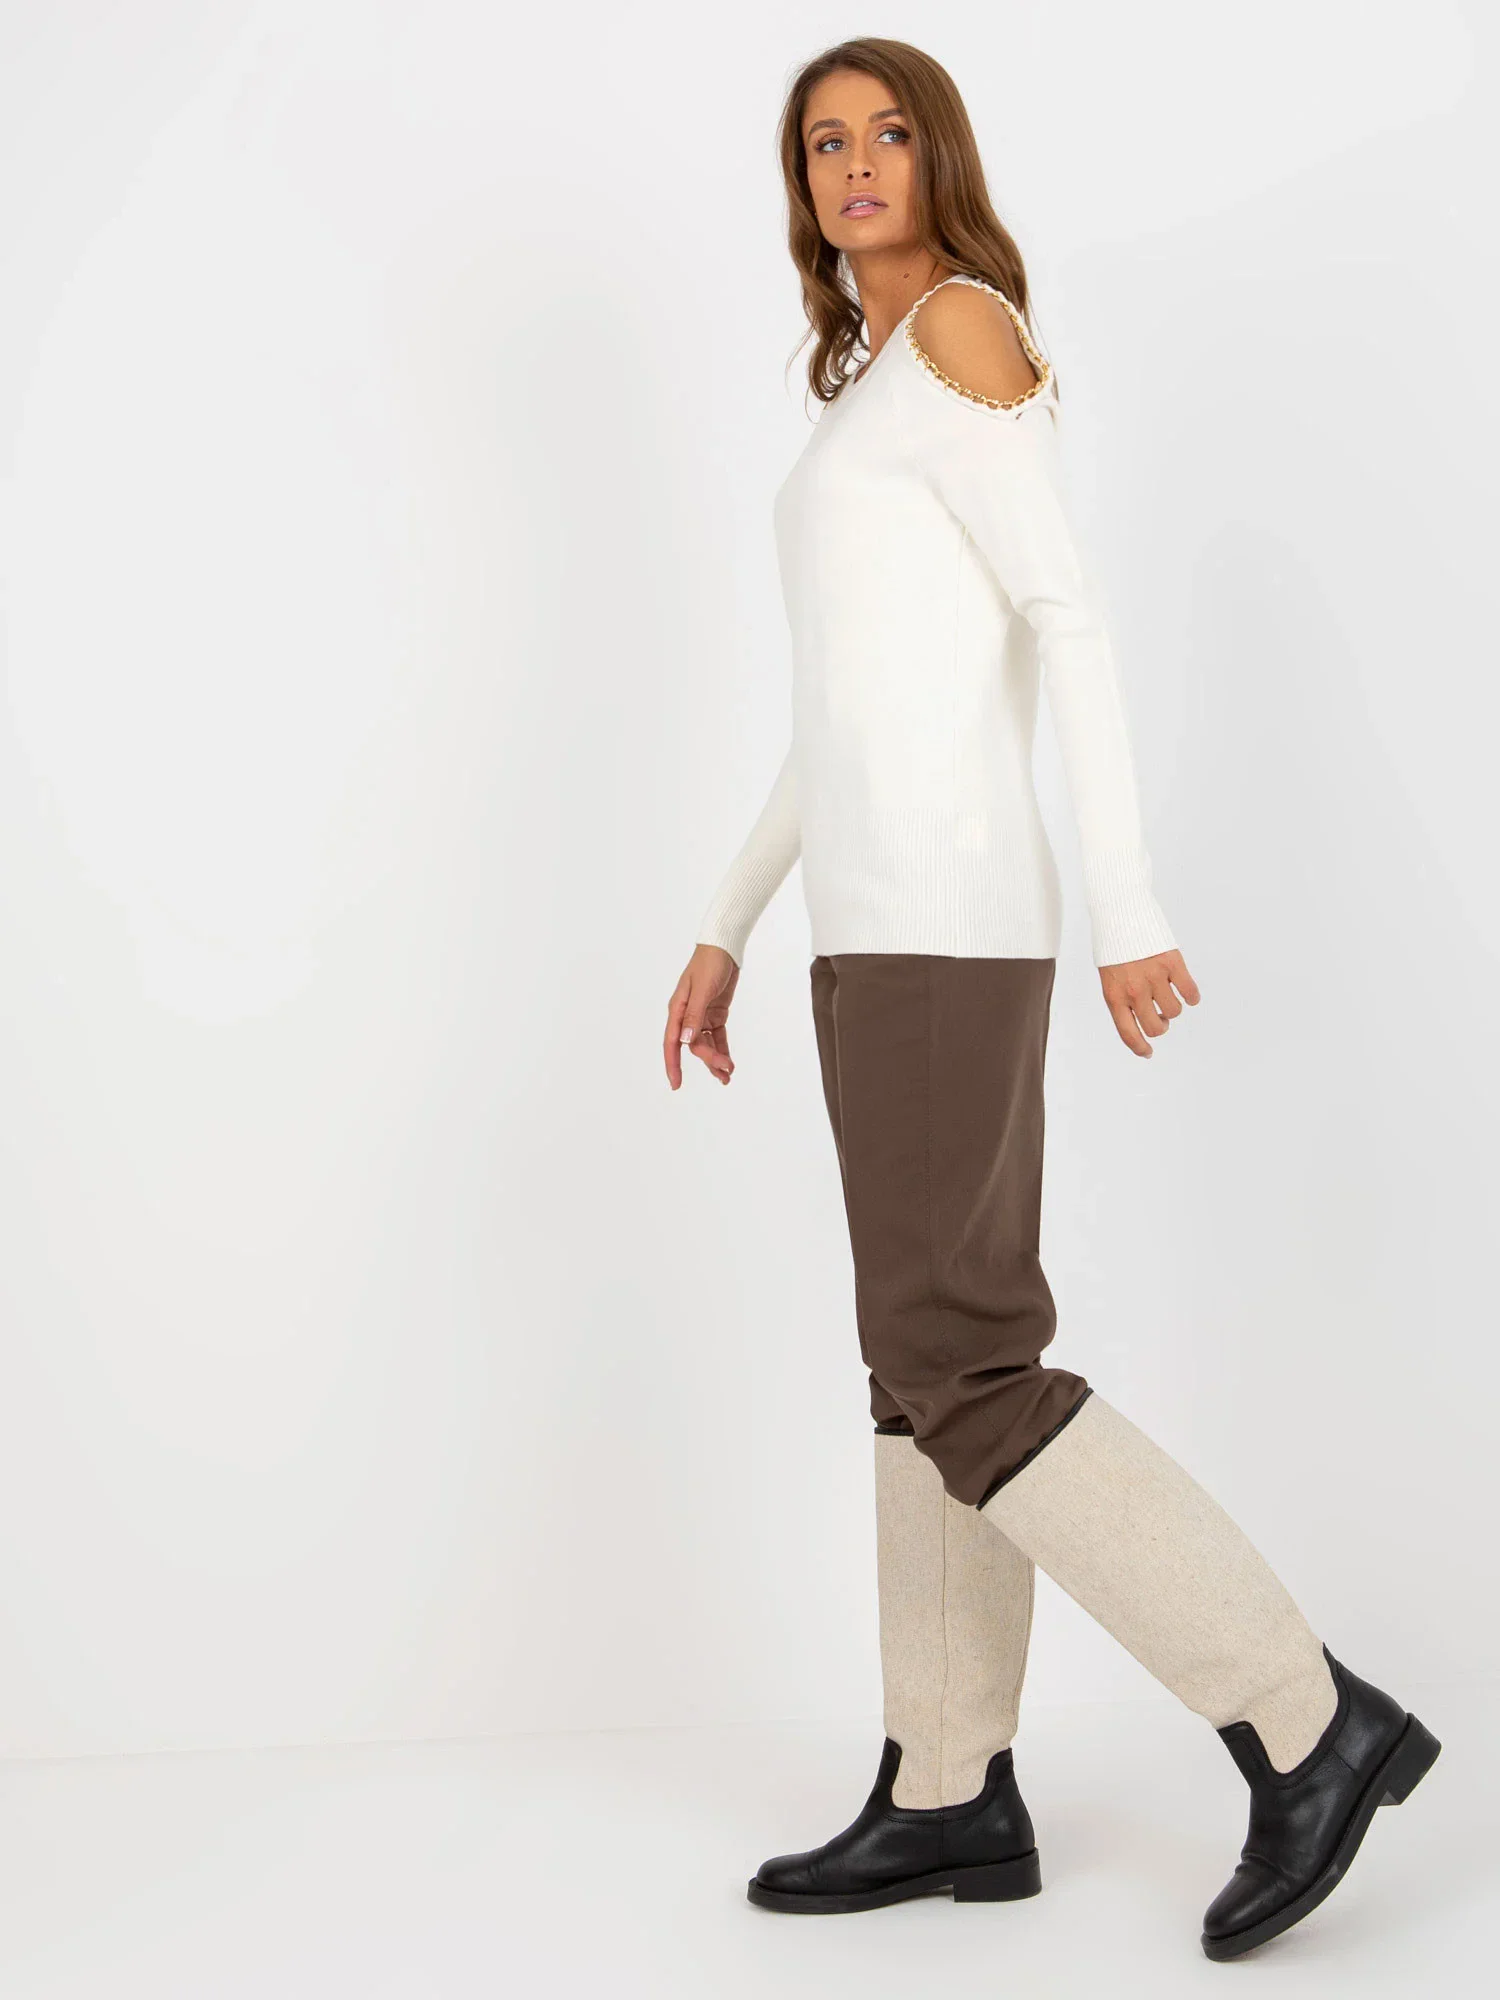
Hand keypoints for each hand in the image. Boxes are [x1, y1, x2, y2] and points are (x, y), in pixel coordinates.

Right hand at [664, 944, 738, 1087]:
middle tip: (726, 1069)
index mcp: (678, 1009)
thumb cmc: (709, 963)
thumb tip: (685, 1040)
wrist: (724, 947)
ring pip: (705, 1044)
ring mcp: (701, 1015)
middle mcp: (687, 1015)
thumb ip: (694, 1015)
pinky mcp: (716, 1014)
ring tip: (728, 1075)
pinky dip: (723, 1049)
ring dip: (716, 1059)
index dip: (673, 1064)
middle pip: (694, 1046)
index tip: (676, 1084)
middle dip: (709, 1059)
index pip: (672, 1042)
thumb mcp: (702, 989)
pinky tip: (729, 1062)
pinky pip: (717, 1037)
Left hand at [1099, 949, 1199, 1057]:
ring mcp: (1155, 977)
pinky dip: (1192, 996)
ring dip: (1174, 1008)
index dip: (1140, 1047)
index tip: (1148, 1052)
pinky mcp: (1173, 963)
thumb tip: (1141, 1021)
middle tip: (1159, 1016)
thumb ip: (1122, 999)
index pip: (1129, 1033)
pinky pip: (1190, 992)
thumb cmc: (1113, 946)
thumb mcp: (1109, 977)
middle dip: (1160, 1025)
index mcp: (1114, 996)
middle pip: (1156, 1027)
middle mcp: (1134, 991)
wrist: (1120, 912)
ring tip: (1168, 995)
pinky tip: (1188, 993)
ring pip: (1174, 1011)